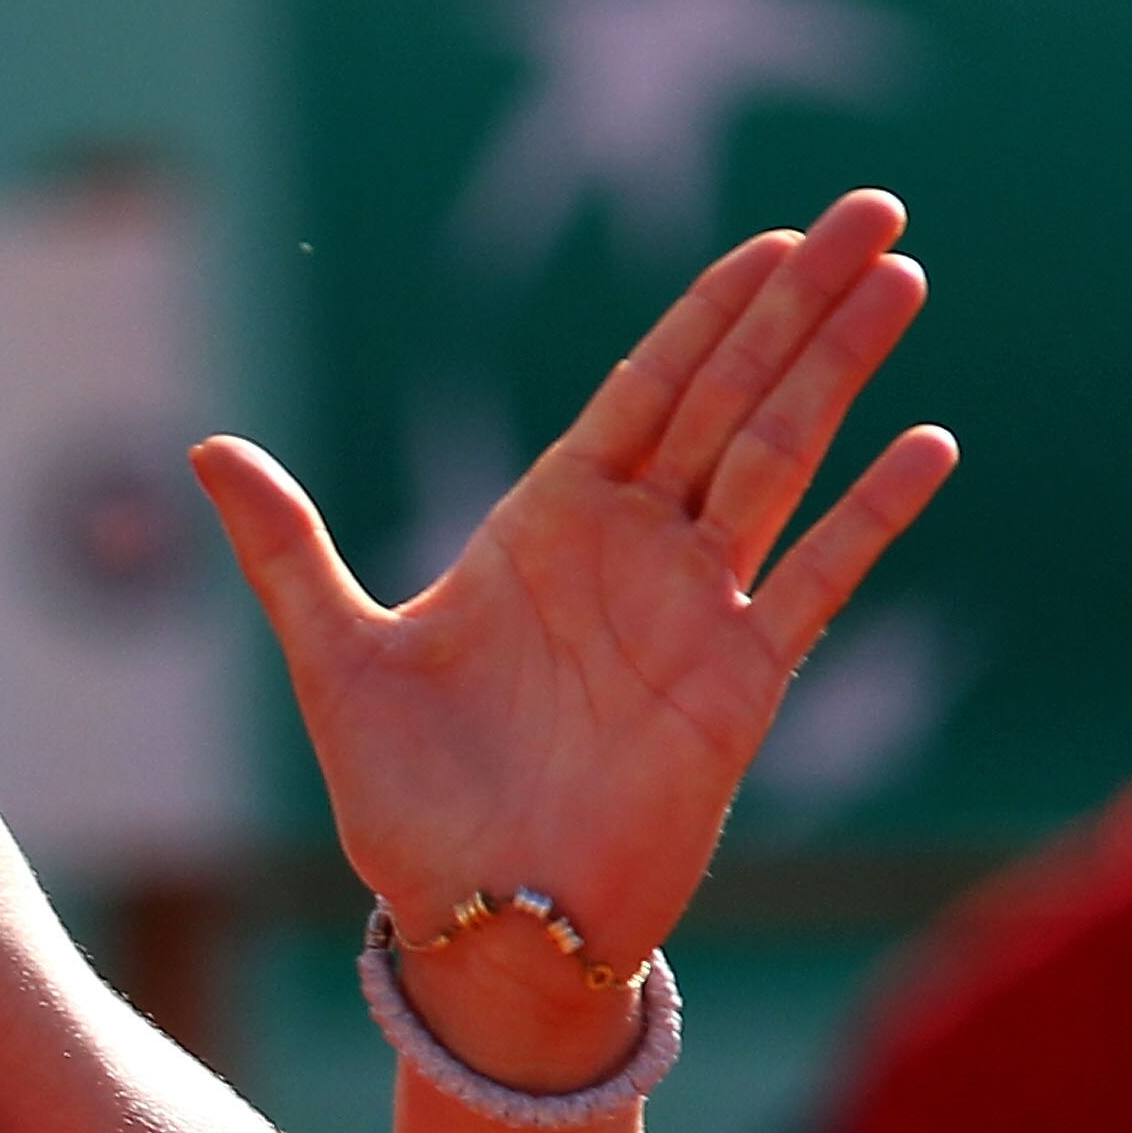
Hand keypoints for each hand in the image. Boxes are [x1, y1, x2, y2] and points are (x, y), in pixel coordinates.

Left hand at [192, 192, 958, 1052]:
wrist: (477, 925)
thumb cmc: (405, 805)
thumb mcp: (334, 661)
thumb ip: (285, 550)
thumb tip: (203, 448)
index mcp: (543, 528)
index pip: (644, 389)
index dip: (708, 311)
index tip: (770, 237)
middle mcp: (632, 555)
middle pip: (731, 398)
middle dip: (799, 306)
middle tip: (873, 208)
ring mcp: (695, 614)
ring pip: (783, 461)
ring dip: (843, 371)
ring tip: (905, 277)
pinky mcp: (739, 687)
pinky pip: (815, 583)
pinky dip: (869, 516)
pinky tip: (929, 445)